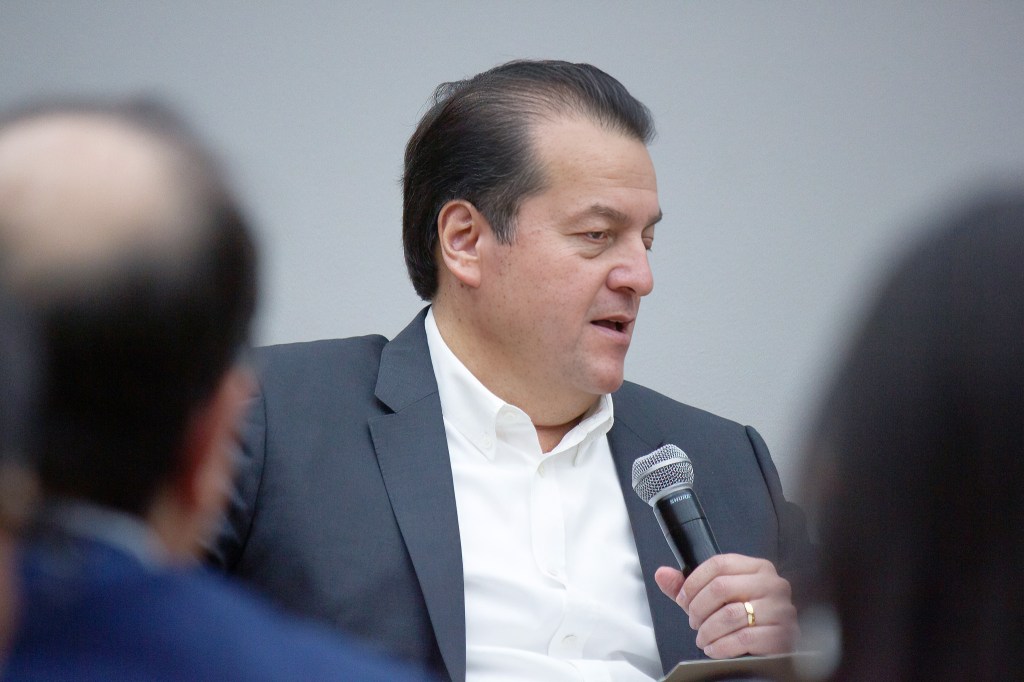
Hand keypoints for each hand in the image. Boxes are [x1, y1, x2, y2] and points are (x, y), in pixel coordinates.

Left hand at [654, 554, 798, 658]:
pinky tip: (714, 648)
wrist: (774, 647)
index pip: (718, 564)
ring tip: (702, 638)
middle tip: (693, 622)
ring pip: (730, 614)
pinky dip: (722, 646)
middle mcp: (773, 583)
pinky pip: (743, 638)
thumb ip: (688, 586)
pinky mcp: (782, 634)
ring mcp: (781, 608)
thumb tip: (662, 574)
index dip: (693, 582)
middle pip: (721, 587)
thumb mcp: (716, 600)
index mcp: (757, 568)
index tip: (682, 599)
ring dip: (708, 630)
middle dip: (698, 608)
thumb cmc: (746, 619)